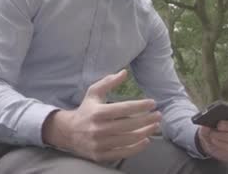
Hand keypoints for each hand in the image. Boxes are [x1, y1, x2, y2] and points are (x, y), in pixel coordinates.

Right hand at [42, 69, 161, 161]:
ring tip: (155, 126)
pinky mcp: (101, 155)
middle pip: (129, 125)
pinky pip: (123, 153)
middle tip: (158, 115)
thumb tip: (124, 72)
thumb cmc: (86, 110)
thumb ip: (108, 82)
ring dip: (145, 132)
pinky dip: (136, 147)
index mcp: (97, 112)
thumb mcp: (93, 93)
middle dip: (147, 120)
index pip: (123, 109)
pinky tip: (146, 140)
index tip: (152, 103)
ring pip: (128, 139)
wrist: (68, 132)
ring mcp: (99, 144)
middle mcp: (98, 129)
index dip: (140, 106)